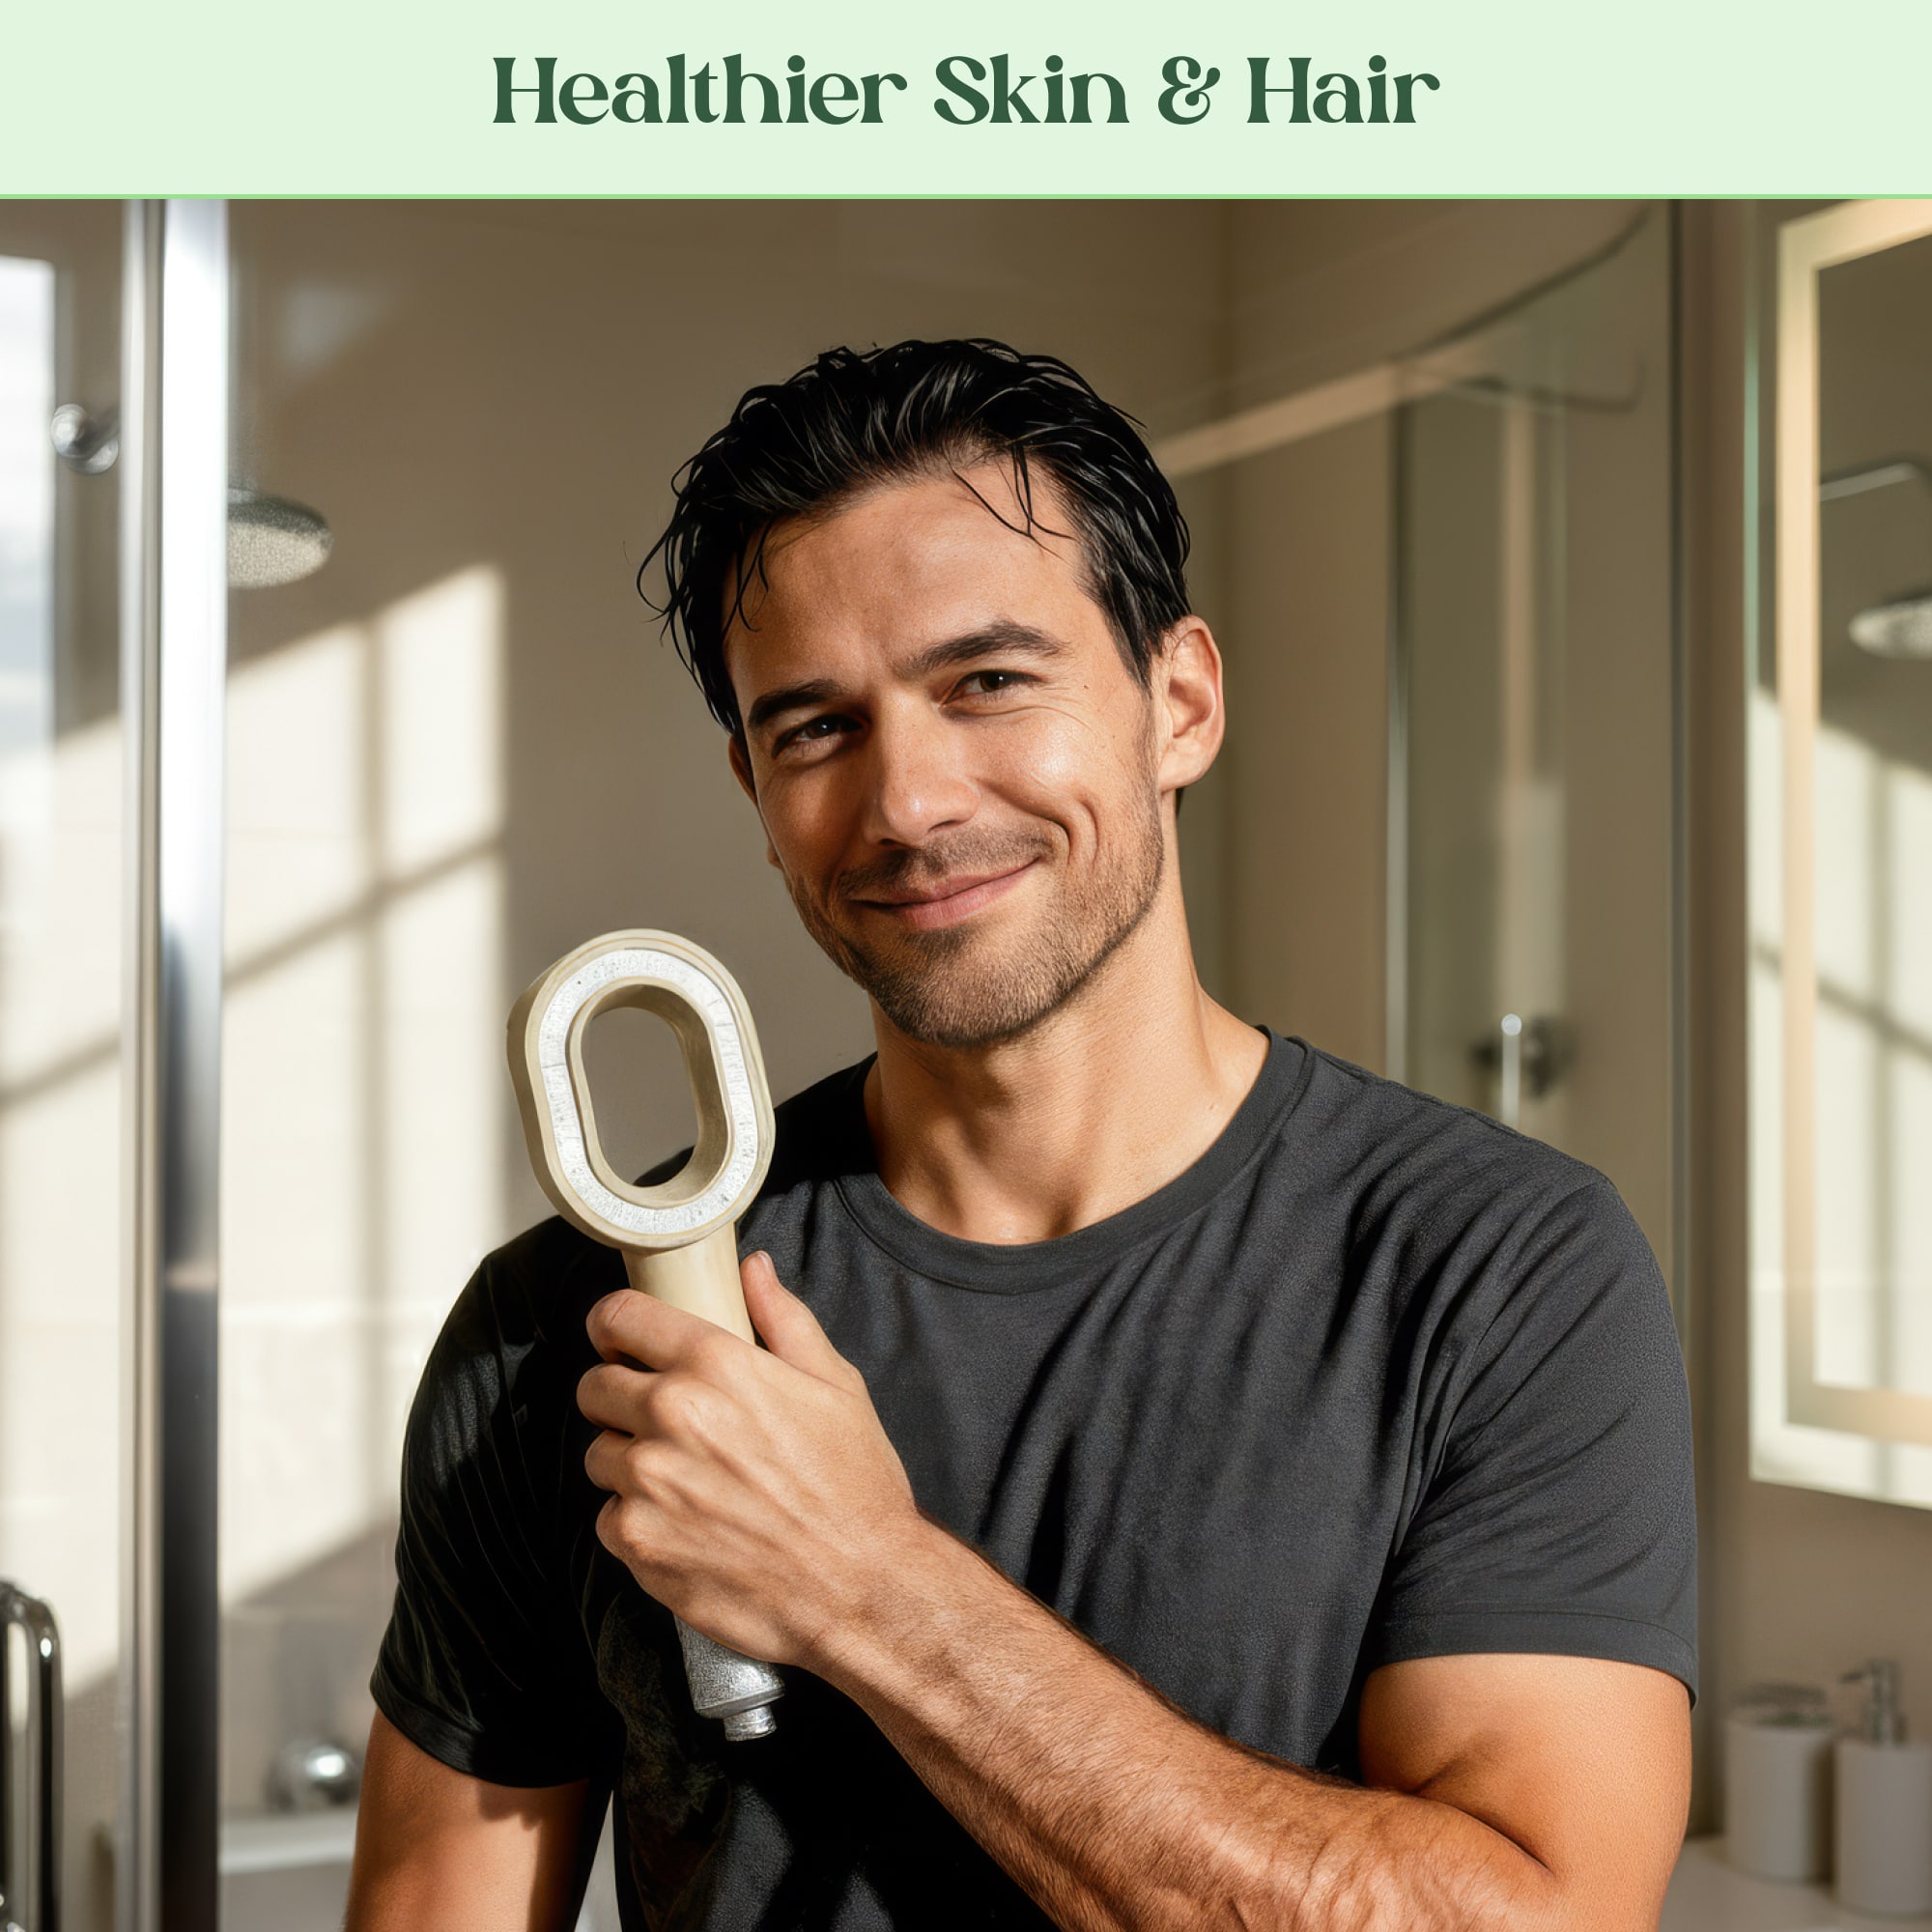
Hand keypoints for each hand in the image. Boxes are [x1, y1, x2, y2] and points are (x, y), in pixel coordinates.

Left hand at [578, 1253, 920, 1670]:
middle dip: (620, 1397)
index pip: (619, 1317)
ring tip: (685, 1483)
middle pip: (595, 1387)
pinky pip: (609, 1519)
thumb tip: (752, 1269)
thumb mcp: (836, 1385)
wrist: (861, 1586)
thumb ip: (783, 1319)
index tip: (620, 1339)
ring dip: (629, 1464)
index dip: (615, 1325)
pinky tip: (687, 1529)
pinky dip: (638, 1523)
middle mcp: (671, 1415)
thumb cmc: (855, 1486)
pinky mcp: (638, 1542)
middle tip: (661, 1421)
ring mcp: (647, 1482)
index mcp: (716, 1363)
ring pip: (599, 1456)